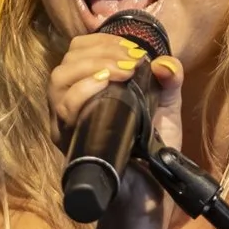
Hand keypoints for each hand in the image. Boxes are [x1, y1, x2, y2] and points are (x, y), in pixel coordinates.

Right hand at [47, 31, 184, 157]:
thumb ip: (170, 80)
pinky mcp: (67, 140)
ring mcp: (64, 122)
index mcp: (87, 87)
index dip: (101, 42)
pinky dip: (81, 91)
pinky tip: (101, 84)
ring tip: (121, 72)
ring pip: (58, 81)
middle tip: (131, 62)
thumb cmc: (154, 144)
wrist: (150, 186)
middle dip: (99, 53)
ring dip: (90, 68)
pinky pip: (64, 109)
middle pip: (66, 62)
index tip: (131, 48)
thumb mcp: (166, 105)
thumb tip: (164, 63)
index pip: (77, 51)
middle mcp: (69, 103)